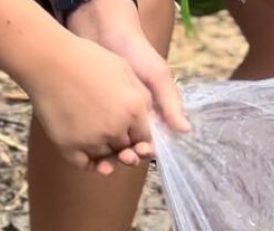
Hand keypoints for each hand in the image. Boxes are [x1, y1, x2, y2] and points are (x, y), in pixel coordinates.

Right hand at [28, 37, 153, 173]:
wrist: (45, 58)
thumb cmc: (86, 59)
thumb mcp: (125, 70)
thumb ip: (142, 97)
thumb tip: (151, 119)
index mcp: (133, 110)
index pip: (145, 139)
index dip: (138, 138)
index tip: (130, 133)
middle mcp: (116, 128)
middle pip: (127, 150)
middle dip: (123, 144)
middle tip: (109, 132)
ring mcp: (92, 139)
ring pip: (106, 158)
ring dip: (104, 151)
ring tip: (94, 133)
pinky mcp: (68, 145)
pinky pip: (84, 164)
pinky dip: (87, 161)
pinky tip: (85, 151)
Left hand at [68, 0, 188, 145]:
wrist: (101, 29)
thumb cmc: (135, 50)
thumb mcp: (157, 75)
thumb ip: (170, 102)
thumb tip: (185, 129)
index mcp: (151, 113)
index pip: (152, 141)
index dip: (148, 150)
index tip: (142, 151)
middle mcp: (131, 118)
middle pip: (131, 147)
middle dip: (129, 156)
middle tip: (124, 156)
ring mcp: (110, 115)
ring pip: (110, 145)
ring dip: (110, 156)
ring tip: (105, 159)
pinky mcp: (91, 112)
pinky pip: (92, 134)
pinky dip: (91, 145)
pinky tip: (89, 151)